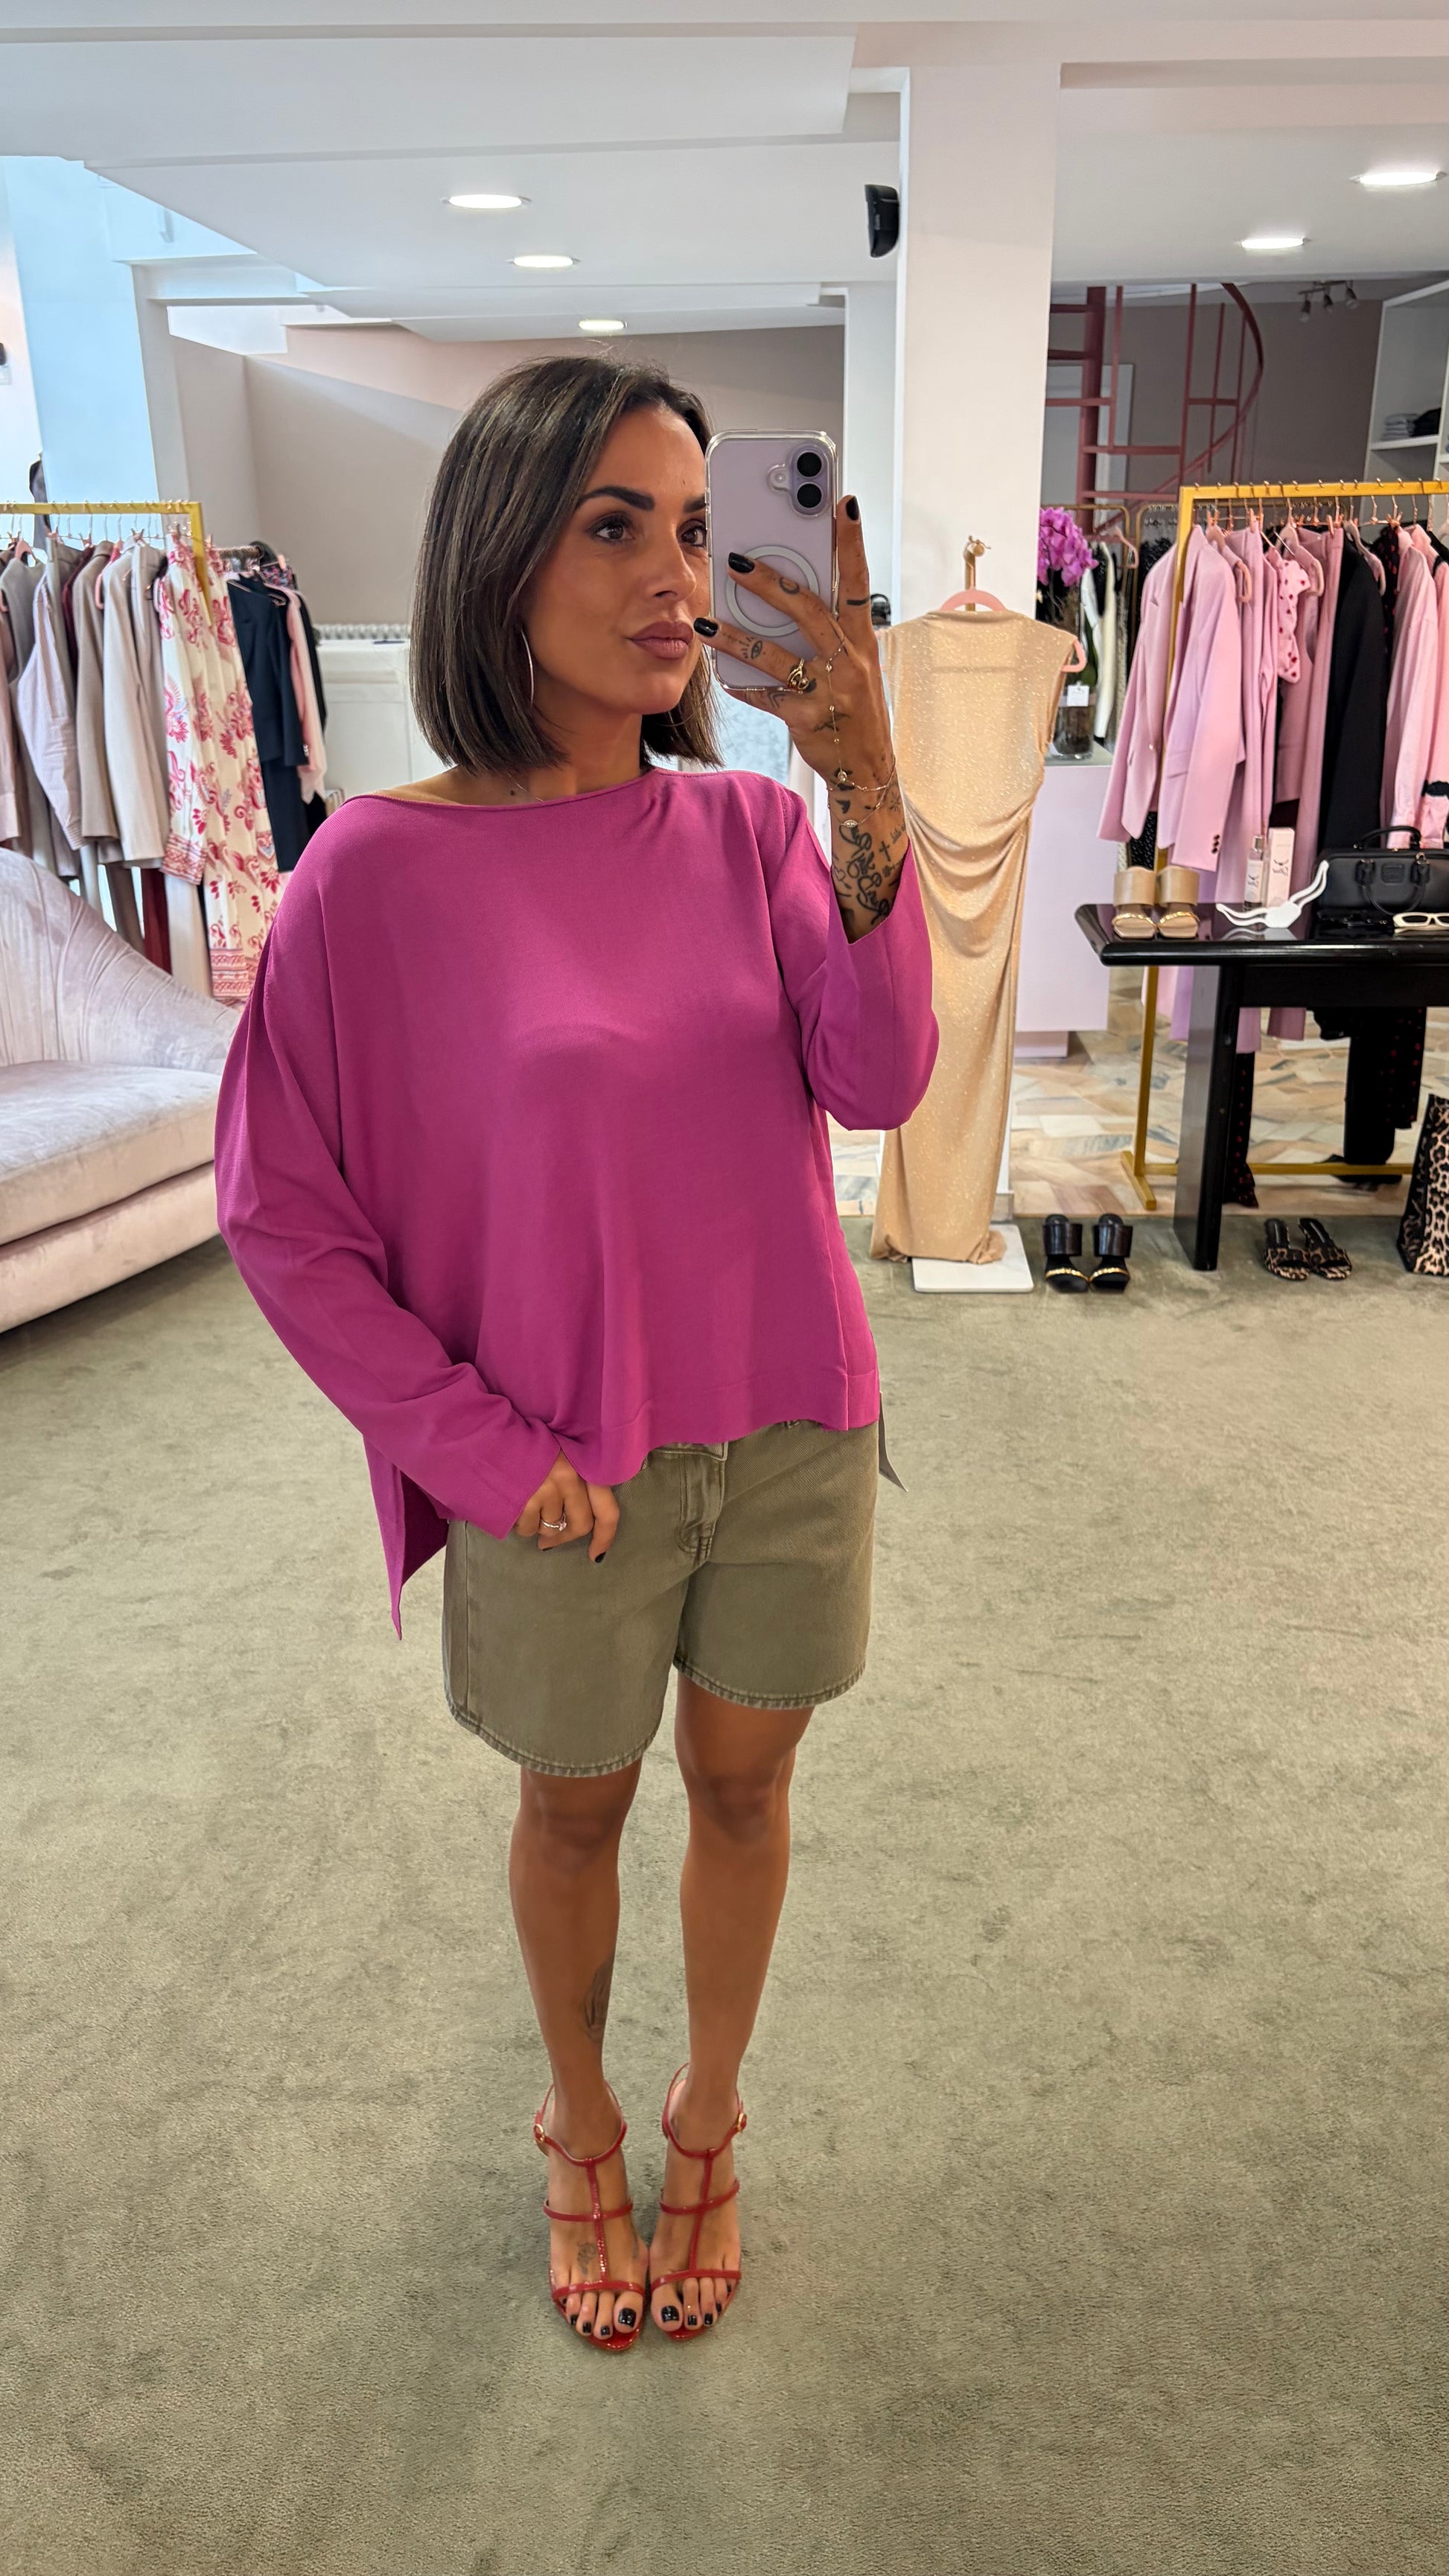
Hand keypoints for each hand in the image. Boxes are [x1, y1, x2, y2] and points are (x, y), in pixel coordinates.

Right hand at [514, 1450, 618, 1559]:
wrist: (489, 1434)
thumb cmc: (526, 1442)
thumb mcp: (559, 1452)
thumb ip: (575, 1482)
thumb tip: (572, 1523)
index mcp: (583, 1464)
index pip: (607, 1510)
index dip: (605, 1538)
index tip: (596, 1555)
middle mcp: (569, 1478)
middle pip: (580, 1525)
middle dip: (564, 1537)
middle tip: (549, 1539)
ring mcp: (547, 1490)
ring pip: (550, 1528)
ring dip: (537, 1525)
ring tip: (524, 1503)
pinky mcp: (524, 1500)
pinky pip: (527, 1528)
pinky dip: (520, 1524)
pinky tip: (512, 1505)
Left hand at [695, 497, 908, 939]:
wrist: (867, 770)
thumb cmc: (853, 707)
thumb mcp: (852, 663)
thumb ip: (827, 629)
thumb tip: (783, 592)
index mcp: (863, 637)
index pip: (858, 579)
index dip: (851, 540)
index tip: (842, 501)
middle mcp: (850, 659)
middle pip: (808, 608)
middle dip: (771, 581)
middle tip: (736, 560)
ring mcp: (830, 690)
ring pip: (776, 654)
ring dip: (736, 636)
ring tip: (705, 622)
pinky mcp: (808, 718)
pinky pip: (766, 696)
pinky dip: (741, 685)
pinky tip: (720, 674)